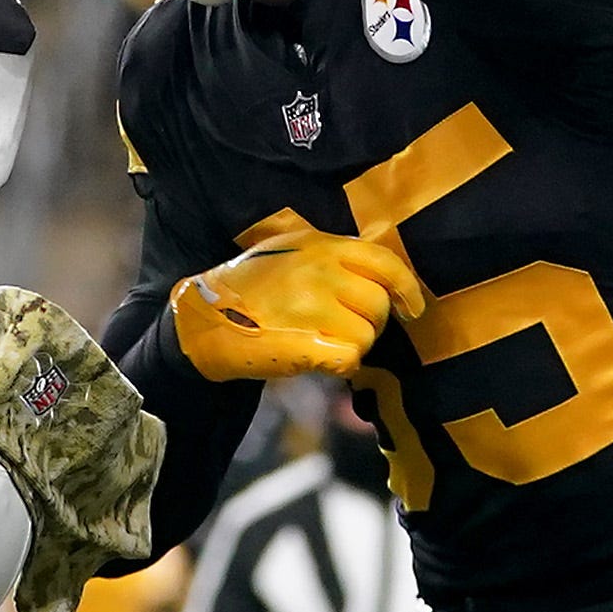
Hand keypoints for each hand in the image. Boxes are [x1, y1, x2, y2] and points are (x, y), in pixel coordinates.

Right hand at [171, 225, 425, 382]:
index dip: (406, 288)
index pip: (384, 263)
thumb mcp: (287, 250)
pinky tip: (321, 360)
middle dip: (370, 323)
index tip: (411, 307)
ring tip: (324, 342)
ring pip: (366, 335)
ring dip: (352, 346)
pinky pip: (350, 359)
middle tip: (345, 330)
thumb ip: (331, 256)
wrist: (201, 321)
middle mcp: (322, 272)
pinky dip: (342, 365)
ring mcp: (314, 308)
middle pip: (378, 304)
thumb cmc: (246, 287)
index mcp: (322, 246)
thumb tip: (377, 277)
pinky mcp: (306, 344)